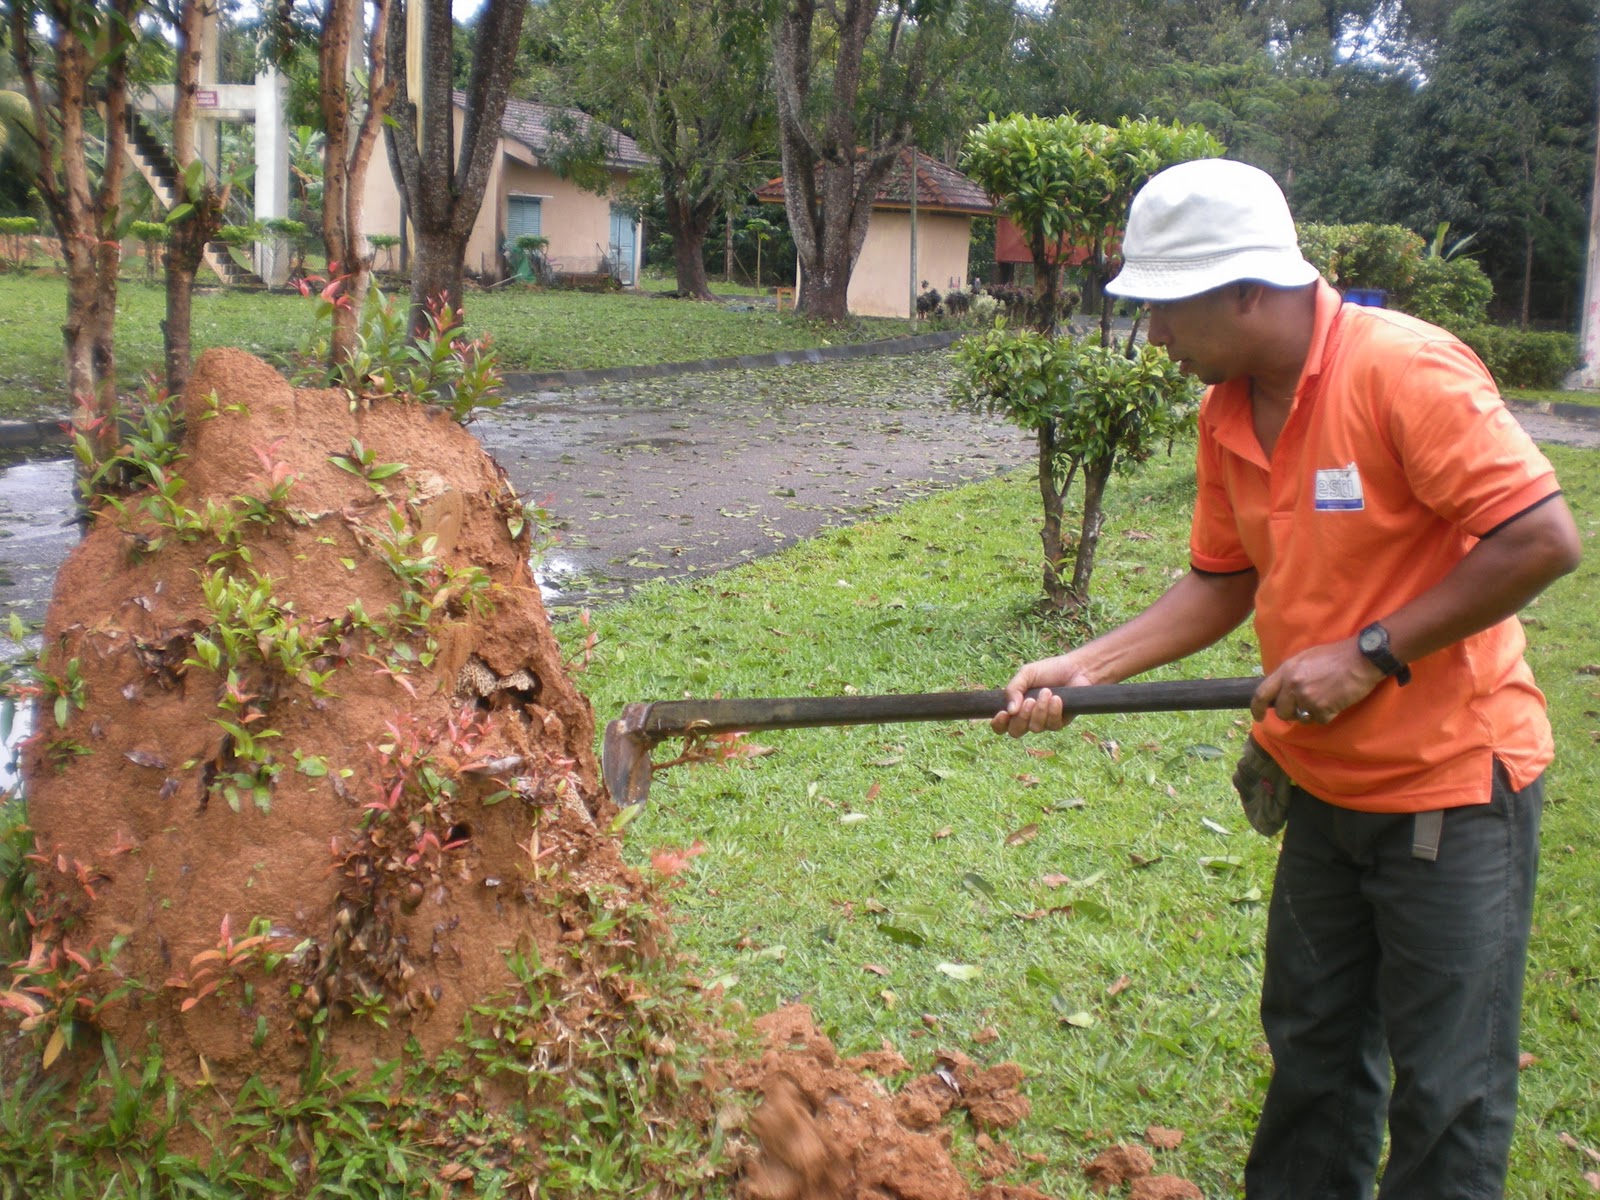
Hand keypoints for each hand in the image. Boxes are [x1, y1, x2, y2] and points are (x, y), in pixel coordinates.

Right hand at [991, 655, 1096, 737]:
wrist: (1076, 669)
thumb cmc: (1050, 670)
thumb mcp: (1027, 674)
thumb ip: (1013, 689)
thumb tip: (1009, 710)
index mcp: (1016, 706)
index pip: (1001, 725)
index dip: (998, 724)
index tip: (1004, 713)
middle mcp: (1028, 718)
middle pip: (1015, 732)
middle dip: (1022, 717)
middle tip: (1029, 700)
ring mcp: (1044, 722)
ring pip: (1035, 728)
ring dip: (1040, 710)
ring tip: (1047, 692)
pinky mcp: (1059, 723)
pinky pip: (1052, 725)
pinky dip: (1053, 711)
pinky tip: (1057, 698)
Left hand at [1251, 637, 1384, 725]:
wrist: (1360, 658)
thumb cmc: (1334, 656)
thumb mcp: (1304, 658)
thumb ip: (1290, 674)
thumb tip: (1280, 690)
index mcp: (1286, 670)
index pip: (1262, 693)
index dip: (1257, 708)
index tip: (1258, 717)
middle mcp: (1293, 684)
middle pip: (1282, 712)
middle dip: (1290, 713)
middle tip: (1303, 707)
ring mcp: (1307, 697)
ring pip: (1301, 718)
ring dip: (1310, 714)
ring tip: (1323, 700)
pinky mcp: (1323, 708)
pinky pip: (1319, 720)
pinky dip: (1327, 714)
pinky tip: (1335, 701)